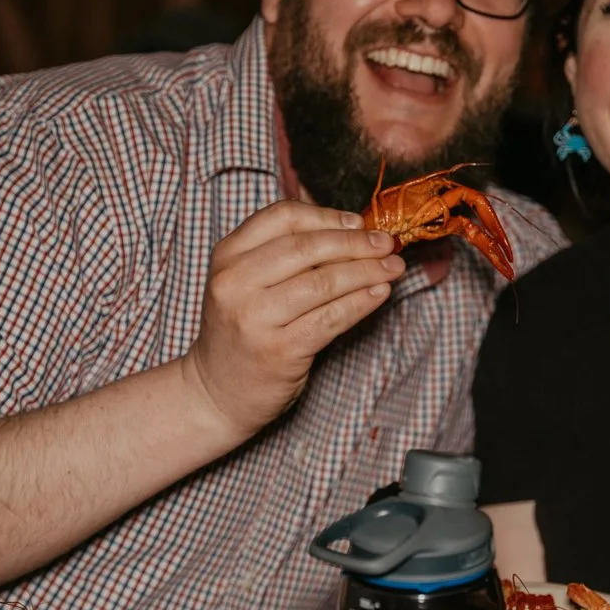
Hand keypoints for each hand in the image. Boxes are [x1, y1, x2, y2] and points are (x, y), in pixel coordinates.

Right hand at [181, 200, 403, 436]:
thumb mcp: (245, 282)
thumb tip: (351, 230)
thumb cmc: (242, 331)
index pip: (283, 217)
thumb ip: (284, 254)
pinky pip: (331, 318)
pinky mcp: (279, 350)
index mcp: (227, 256)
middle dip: (355, 243)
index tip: (359, 223)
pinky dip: (361, 303)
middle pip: (307, 247)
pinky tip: (380, 293)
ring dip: (367, 271)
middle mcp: (235, 283)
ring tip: (393, 267)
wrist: (216, 392)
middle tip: (386, 244)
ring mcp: (254, 318)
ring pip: (323, 282)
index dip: (327, 217)